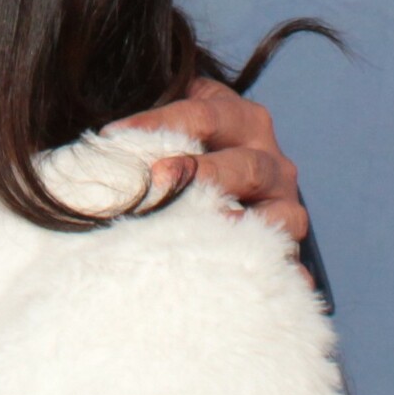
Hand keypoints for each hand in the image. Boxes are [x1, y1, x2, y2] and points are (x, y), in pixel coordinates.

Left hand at [118, 73, 308, 255]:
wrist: (232, 188)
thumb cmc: (189, 154)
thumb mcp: (177, 127)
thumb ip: (153, 128)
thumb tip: (105, 139)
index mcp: (243, 120)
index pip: (206, 114)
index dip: (162, 121)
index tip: (114, 136)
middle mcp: (271, 160)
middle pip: (246, 164)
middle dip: (202, 172)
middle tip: (157, 180)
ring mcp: (284, 204)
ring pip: (278, 213)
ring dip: (238, 222)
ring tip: (203, 232)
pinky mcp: (288, 243)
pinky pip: (287, 257)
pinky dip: (280, 267)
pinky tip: (270, 279)